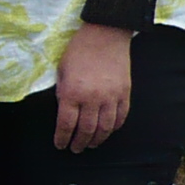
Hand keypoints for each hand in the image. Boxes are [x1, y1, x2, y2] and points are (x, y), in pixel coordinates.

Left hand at [53, 22, 133, 151]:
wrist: (105, 35)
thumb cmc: (78, 50)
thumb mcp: (61, 71)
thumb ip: (63, 92)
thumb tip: (64, 112)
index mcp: (72, 93)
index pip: (66, 125)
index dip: (62, 138)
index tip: (60, 145)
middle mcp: (92, 98)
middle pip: (85, 130)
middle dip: (79, 143)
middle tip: (75, 149)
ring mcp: (111, 97)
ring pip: (105, 128)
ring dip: (97, 139)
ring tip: (91, 145)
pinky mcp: (125, 93)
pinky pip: (121, 117)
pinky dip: (114, 128)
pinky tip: (108, 131)